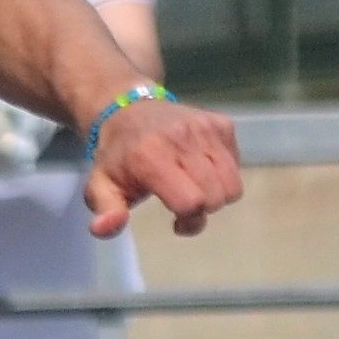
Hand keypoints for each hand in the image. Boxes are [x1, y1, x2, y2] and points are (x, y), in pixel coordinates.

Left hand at [83, 93, 241, 235]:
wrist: (129, 109)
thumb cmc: (118, 157)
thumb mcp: (101, 186)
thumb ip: (106, 211)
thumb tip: (103, 229)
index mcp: (151, 157)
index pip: (192, 202)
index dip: (189, 220)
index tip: (175, 220)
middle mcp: (182, 138)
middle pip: (216, 197)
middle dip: (204, 209)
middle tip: (184, 201)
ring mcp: (205, 128)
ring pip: (233, 184)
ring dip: (217, 194)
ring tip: (196, 187)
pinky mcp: (221, 123)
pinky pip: (236, 165)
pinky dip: (223, 173)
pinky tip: (201, 166)